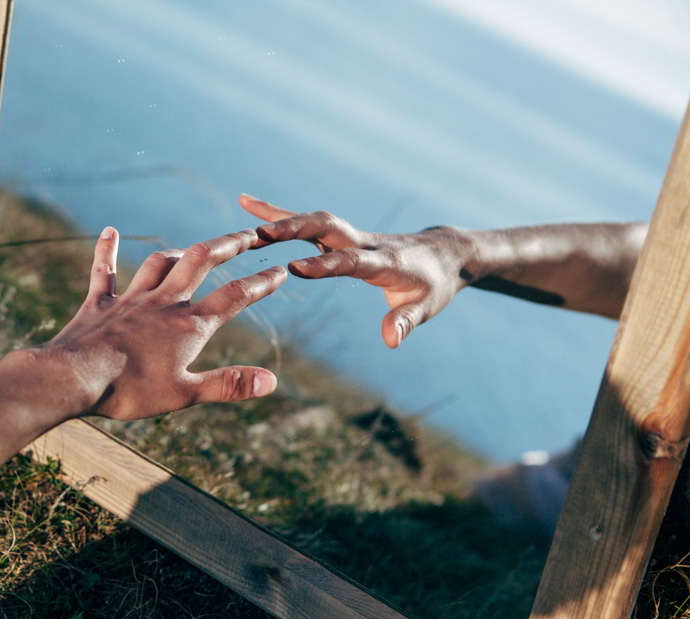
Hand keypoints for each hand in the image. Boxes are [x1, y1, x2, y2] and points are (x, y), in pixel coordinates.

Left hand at [34, 226, 286, 419]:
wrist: (75, 377)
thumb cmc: (130, 390)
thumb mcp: (185, 394)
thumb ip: (229, 385)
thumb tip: (272, 381)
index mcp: (188, 327)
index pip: (234, 298)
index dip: (260, 283)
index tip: (280, 270)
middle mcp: (163, 304)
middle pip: (201, 262)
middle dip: (227, 245)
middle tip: (248, 233)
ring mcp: (129, 300)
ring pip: (158, 264)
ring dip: (178, 253)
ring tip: (190, 250)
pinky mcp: (98, 304)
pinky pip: (104, 271)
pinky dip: (107, 250)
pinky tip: (110, 232)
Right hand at [240, 194, 474, 348]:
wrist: (444, 253)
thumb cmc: (434, 285)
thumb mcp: (425, 307)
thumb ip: (405, 322)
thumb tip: (389, 341)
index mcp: (383, 261)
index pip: (349, 260)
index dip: (323, 264)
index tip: (293, 269)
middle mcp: (364, 242)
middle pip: (327, 228)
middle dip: (294, 228)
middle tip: (258, 235)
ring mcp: (352, 235)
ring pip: (314, 221)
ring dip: (281, 218)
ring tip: (246, 215)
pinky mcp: (342, 235)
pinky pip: (309, 223)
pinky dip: (281, 214)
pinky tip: (251, 206)